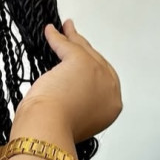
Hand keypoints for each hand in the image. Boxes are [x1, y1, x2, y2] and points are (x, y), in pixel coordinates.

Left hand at [15, 20, 121, 142]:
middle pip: (97, 63)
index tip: (83, 61)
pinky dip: (58, 37)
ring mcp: (99, 75)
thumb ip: (76, 106)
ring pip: (85, 52)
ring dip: (73, 39)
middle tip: (75, 38)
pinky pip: (68, 46)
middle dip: (85, 49)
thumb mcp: (70, 119)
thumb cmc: (52, 130)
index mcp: (110, 108)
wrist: (48, 130)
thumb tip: (64, 94)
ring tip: (65, 29)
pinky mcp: (82, 63)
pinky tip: (51, 32)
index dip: (92, 70)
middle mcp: (110, 91)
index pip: (102, 83)